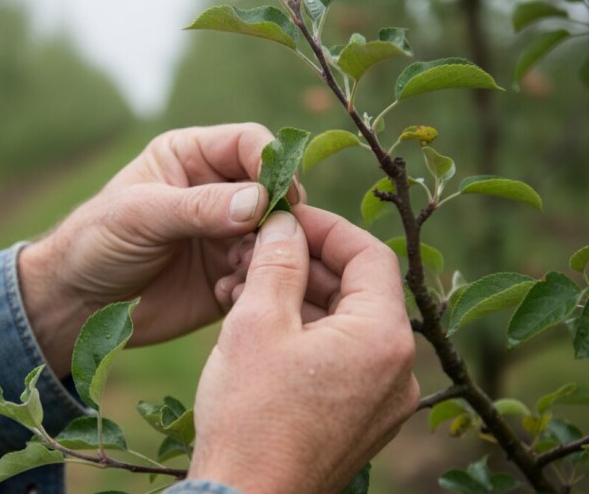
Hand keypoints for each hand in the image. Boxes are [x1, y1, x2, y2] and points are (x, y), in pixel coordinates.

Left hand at [18, 124, 301, 376]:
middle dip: (279, 215)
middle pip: (274, 190)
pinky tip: (228, 294)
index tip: (280, 196)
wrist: (77, 304)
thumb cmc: (95, 243)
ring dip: (269, 253)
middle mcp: (217, 192)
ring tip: (239, 271)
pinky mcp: (228, 276)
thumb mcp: (140, 215)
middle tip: (272, 241)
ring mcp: (226, 235)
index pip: (249, 144)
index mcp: (192, 157)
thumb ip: (198, 207)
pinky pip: (263, 275)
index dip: (271, 165)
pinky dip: (257, 283)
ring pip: (276, 235)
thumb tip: (260, 202)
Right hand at [188, 208, 419, 493]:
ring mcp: (380, 400)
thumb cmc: (250, 416)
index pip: (369, 255)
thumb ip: (276, 262)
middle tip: (253, 252)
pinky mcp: (358, 420)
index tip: (284, 216)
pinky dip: (303, 335)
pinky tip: (257, 327)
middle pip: (356, 290)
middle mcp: (396, 370)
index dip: (324, 227)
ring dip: (296, 299)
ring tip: (240, 290)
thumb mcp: (256, 322)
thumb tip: (285, 223)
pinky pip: (338, 359)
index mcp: (383, 338)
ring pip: (342, 324)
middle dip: (302, 264)